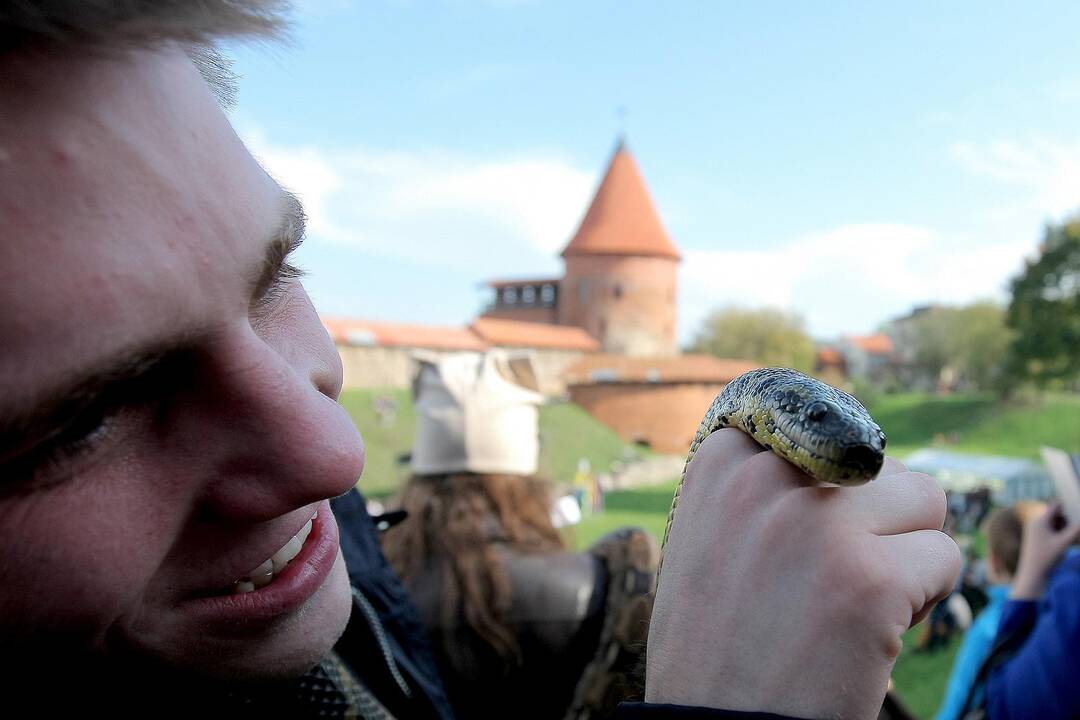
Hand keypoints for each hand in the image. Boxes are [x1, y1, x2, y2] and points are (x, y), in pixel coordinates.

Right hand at [646, 429, 959, 719]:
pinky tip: (872, 632)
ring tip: (856, 598)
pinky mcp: (870, 579)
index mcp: (719, 464)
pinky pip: (943, 559)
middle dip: (874, 516)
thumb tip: (843, 446)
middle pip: (875, 459)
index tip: (808, 527)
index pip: (815, 421)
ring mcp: (819, 524)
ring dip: (905, 550)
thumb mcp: (709, 538)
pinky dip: (923, 598)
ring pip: (923, 499)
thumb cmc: (716, 639)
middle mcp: (765, 479)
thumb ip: (758, 488)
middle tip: (833, 576)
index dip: (827, 478)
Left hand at [1011, 501, 1079, 599]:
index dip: (1066, 503)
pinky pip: (1053, 533)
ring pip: (1056, 525)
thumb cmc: (1047, 557)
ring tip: (1075, 534)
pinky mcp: (1039, 540)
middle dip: (1069, 519)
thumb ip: (1076, 531)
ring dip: (1066, 528)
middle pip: (1057, 516)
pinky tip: (1072, 540)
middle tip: (1077, 524)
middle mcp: (1037, 524)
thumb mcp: (1064, 543)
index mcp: (1040, 521)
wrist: (1032, 574)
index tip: (1077, 501)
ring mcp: (1037, 532)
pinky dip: (1062, 535)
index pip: (1055, 506)